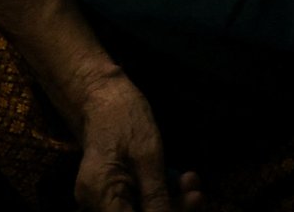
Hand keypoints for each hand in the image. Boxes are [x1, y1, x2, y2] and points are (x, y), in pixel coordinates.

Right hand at [73, 76, 181, 211]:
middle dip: (170, 210)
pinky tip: (181, 181)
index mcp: (100, 194)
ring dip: (171, 202)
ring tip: (192, 183)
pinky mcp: (114, 192)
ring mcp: (104, 198)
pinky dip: (161, 194)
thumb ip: (157, 197)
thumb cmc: (125, 118)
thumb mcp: (148, 158)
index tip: (186, 205)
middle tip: (197, 196)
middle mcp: (96, 202)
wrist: (103, 94)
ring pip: (142, 211)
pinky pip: (139, 202)